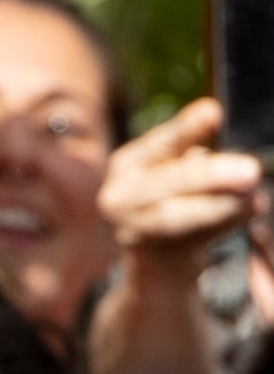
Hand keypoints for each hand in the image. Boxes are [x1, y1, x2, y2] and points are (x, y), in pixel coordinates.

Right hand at [105, 98, 266, 286]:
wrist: (156, 261)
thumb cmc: (174, 203)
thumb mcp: (176, 174)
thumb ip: (196, 163)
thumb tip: (238, 164)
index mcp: (128, 164)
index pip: (160, 143)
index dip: (186, 129)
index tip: (214, 111)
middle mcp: (119, 196)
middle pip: (166, 182)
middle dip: (209, 175)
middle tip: (250, 170)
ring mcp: (130, 229)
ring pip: (174, 215)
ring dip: (218, 206)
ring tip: (254, 199)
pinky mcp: (150, 257)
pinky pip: (188, 240)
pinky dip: (223, 226)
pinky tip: (248, 212)